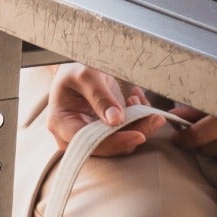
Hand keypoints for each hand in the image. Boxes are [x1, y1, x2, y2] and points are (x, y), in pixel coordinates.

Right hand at [48, 64, 171, 155]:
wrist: (76, 69)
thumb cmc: (74, 69)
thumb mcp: (86, 75)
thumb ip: (100, 97)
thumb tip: (116, 120)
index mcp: (61, 124)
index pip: (89, 142)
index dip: (115, 142)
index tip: (139, 134)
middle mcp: (74, 136)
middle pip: (108, 147)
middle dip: (134, 131)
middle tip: (154, 115)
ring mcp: (90, 136)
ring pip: (121, 144)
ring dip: (137, 124)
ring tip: (138, 99)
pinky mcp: (105, 133)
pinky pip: (125, 134)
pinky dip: (136, 120)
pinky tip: (135, 100)